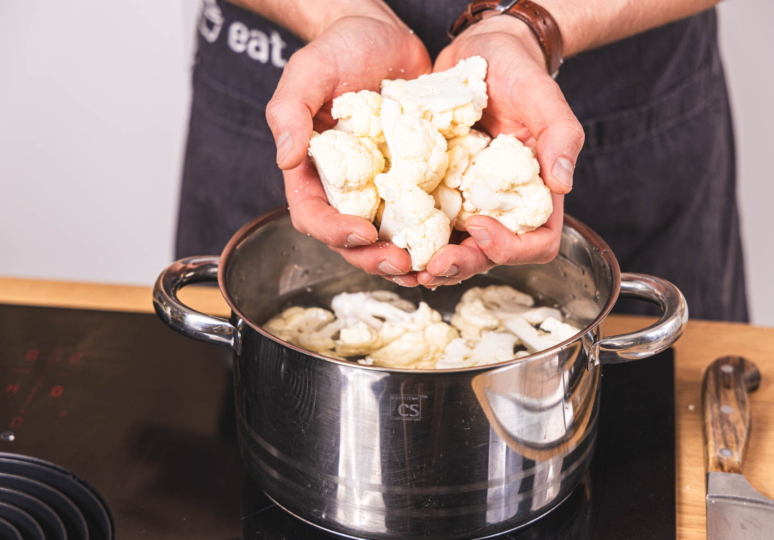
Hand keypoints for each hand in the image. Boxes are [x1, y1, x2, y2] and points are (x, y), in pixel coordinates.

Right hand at [265, 2, 429, 285]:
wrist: (382, 33)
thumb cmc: (339, 48)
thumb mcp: (307, 71)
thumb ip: (289, 112)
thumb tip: (285, 158)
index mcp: (314, 171)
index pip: (313, 215)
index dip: (334, 232)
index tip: (362, 233)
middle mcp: (347, 187)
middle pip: (351, 239)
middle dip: (373, 258)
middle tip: (402, 264)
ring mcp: (381, 186)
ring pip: (388, 236)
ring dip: (406, 257)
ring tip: (430, 266)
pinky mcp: (413, 179)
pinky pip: (421, 214)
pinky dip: (434, 234)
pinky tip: (453, 242)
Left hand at [417, 14, 583, 287]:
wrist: (480, 52)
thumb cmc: (519, 72)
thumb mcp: (544, 98)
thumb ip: (561, 137)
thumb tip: (563, 184)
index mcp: (534, 195)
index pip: (537, 243)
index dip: (510, 248)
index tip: (480, 225)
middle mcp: (501, 206)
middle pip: (488, 256)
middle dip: (461, 265)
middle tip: (432, 265)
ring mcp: (467, 202)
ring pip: (455, 249)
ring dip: (432, 263)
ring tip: (406, 263)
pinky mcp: (437, 191)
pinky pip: (425, 225)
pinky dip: (409, 238)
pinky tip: (389, 240)